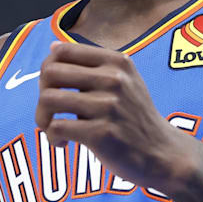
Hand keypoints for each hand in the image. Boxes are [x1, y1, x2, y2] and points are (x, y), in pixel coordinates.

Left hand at [35, 41, 190, 191]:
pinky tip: (62, 144)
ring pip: (49, 99)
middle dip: (41, 93)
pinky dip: (52, 138)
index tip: (54, 88)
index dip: (48, 69)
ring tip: (52, 128)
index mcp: (117, 62)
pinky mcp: (101, 133)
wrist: (161, 153)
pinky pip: (56, 128)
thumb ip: (93, 64)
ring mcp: (108, 106)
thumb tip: (53, 48)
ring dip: (42, 117)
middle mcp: (113, 79)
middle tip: (51, 111)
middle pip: (50, 72)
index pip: (63, 51)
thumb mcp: (126, 80)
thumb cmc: (135, 116)